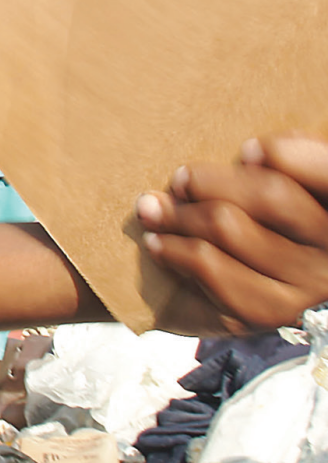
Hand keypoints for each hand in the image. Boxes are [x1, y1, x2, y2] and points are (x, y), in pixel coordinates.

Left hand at [138, 133, 327, 333]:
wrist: (260, 280)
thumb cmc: (268, 215)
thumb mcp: (288, 180)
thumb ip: (290, 156)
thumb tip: (250, 154)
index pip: (326, 173)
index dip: (289, 155)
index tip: (247, 150)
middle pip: (270, 196)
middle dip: (210, 181)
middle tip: (179, 180)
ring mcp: (307, 285)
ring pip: (229, 229)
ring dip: (179, 215)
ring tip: (153, 210)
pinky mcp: (271, 312)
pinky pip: (214, 272)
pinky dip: (176, 252)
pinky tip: (159, 244)